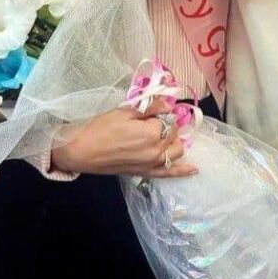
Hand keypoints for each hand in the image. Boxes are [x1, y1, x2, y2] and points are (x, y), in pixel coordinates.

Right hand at [51, 98, 197, 178]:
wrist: (82, 151)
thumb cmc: (101, 128)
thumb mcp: (125, 111)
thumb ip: (150, 108)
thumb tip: (168, 105)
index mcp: (152, 132)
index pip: (169, 118)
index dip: (161, 112)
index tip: (153, 109)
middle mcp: (157, 150)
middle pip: (175, 134)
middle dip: (169, 125)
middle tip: (155, 118)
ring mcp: (153, 164)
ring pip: (176, 151)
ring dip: (175, 141)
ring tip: (166, 134)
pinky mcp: (146, 173)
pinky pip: (170, 173)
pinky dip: (183, 171)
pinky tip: (195, 168)